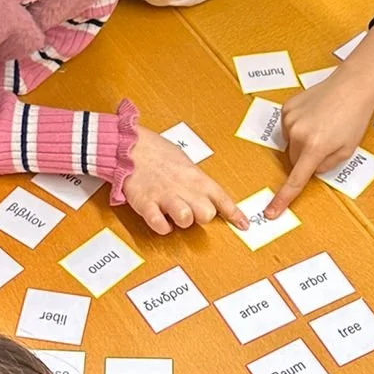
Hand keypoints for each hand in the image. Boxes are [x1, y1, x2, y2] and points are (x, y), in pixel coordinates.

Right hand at [122, 130, 243, 234]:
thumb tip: (207, 194)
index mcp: (195, 176)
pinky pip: (159, 224)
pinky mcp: (145, 203)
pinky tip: (160, 220)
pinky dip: (162, 227)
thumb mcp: (184, 162)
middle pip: (206, 214)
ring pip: (185, 219)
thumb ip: (196, 180)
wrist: (130, 146)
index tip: (244, 225)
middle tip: (192, 212)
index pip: (222, 198)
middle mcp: (183, 187)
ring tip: (174, 215)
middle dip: (202, 217)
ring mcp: (164, 196)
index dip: (235, 214)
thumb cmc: (157, 152)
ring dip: (182, 222)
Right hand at [269, 27, 373, 216]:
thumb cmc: (354, 117)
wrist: (352, 86)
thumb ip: (326, 165)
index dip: (282, 199)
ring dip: (303, 141)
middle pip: (294, 160)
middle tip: (326, 144)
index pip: (295, 180)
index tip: (271, 212)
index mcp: (315, 147)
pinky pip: (289, 127)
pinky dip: (299, 127)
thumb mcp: (347, 150)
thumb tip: (310, 169)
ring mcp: (290, 119)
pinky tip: (314, 116)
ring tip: (323, 125)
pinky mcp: (287, 108)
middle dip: (306, 159)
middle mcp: (298, 134)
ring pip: (290, 144)